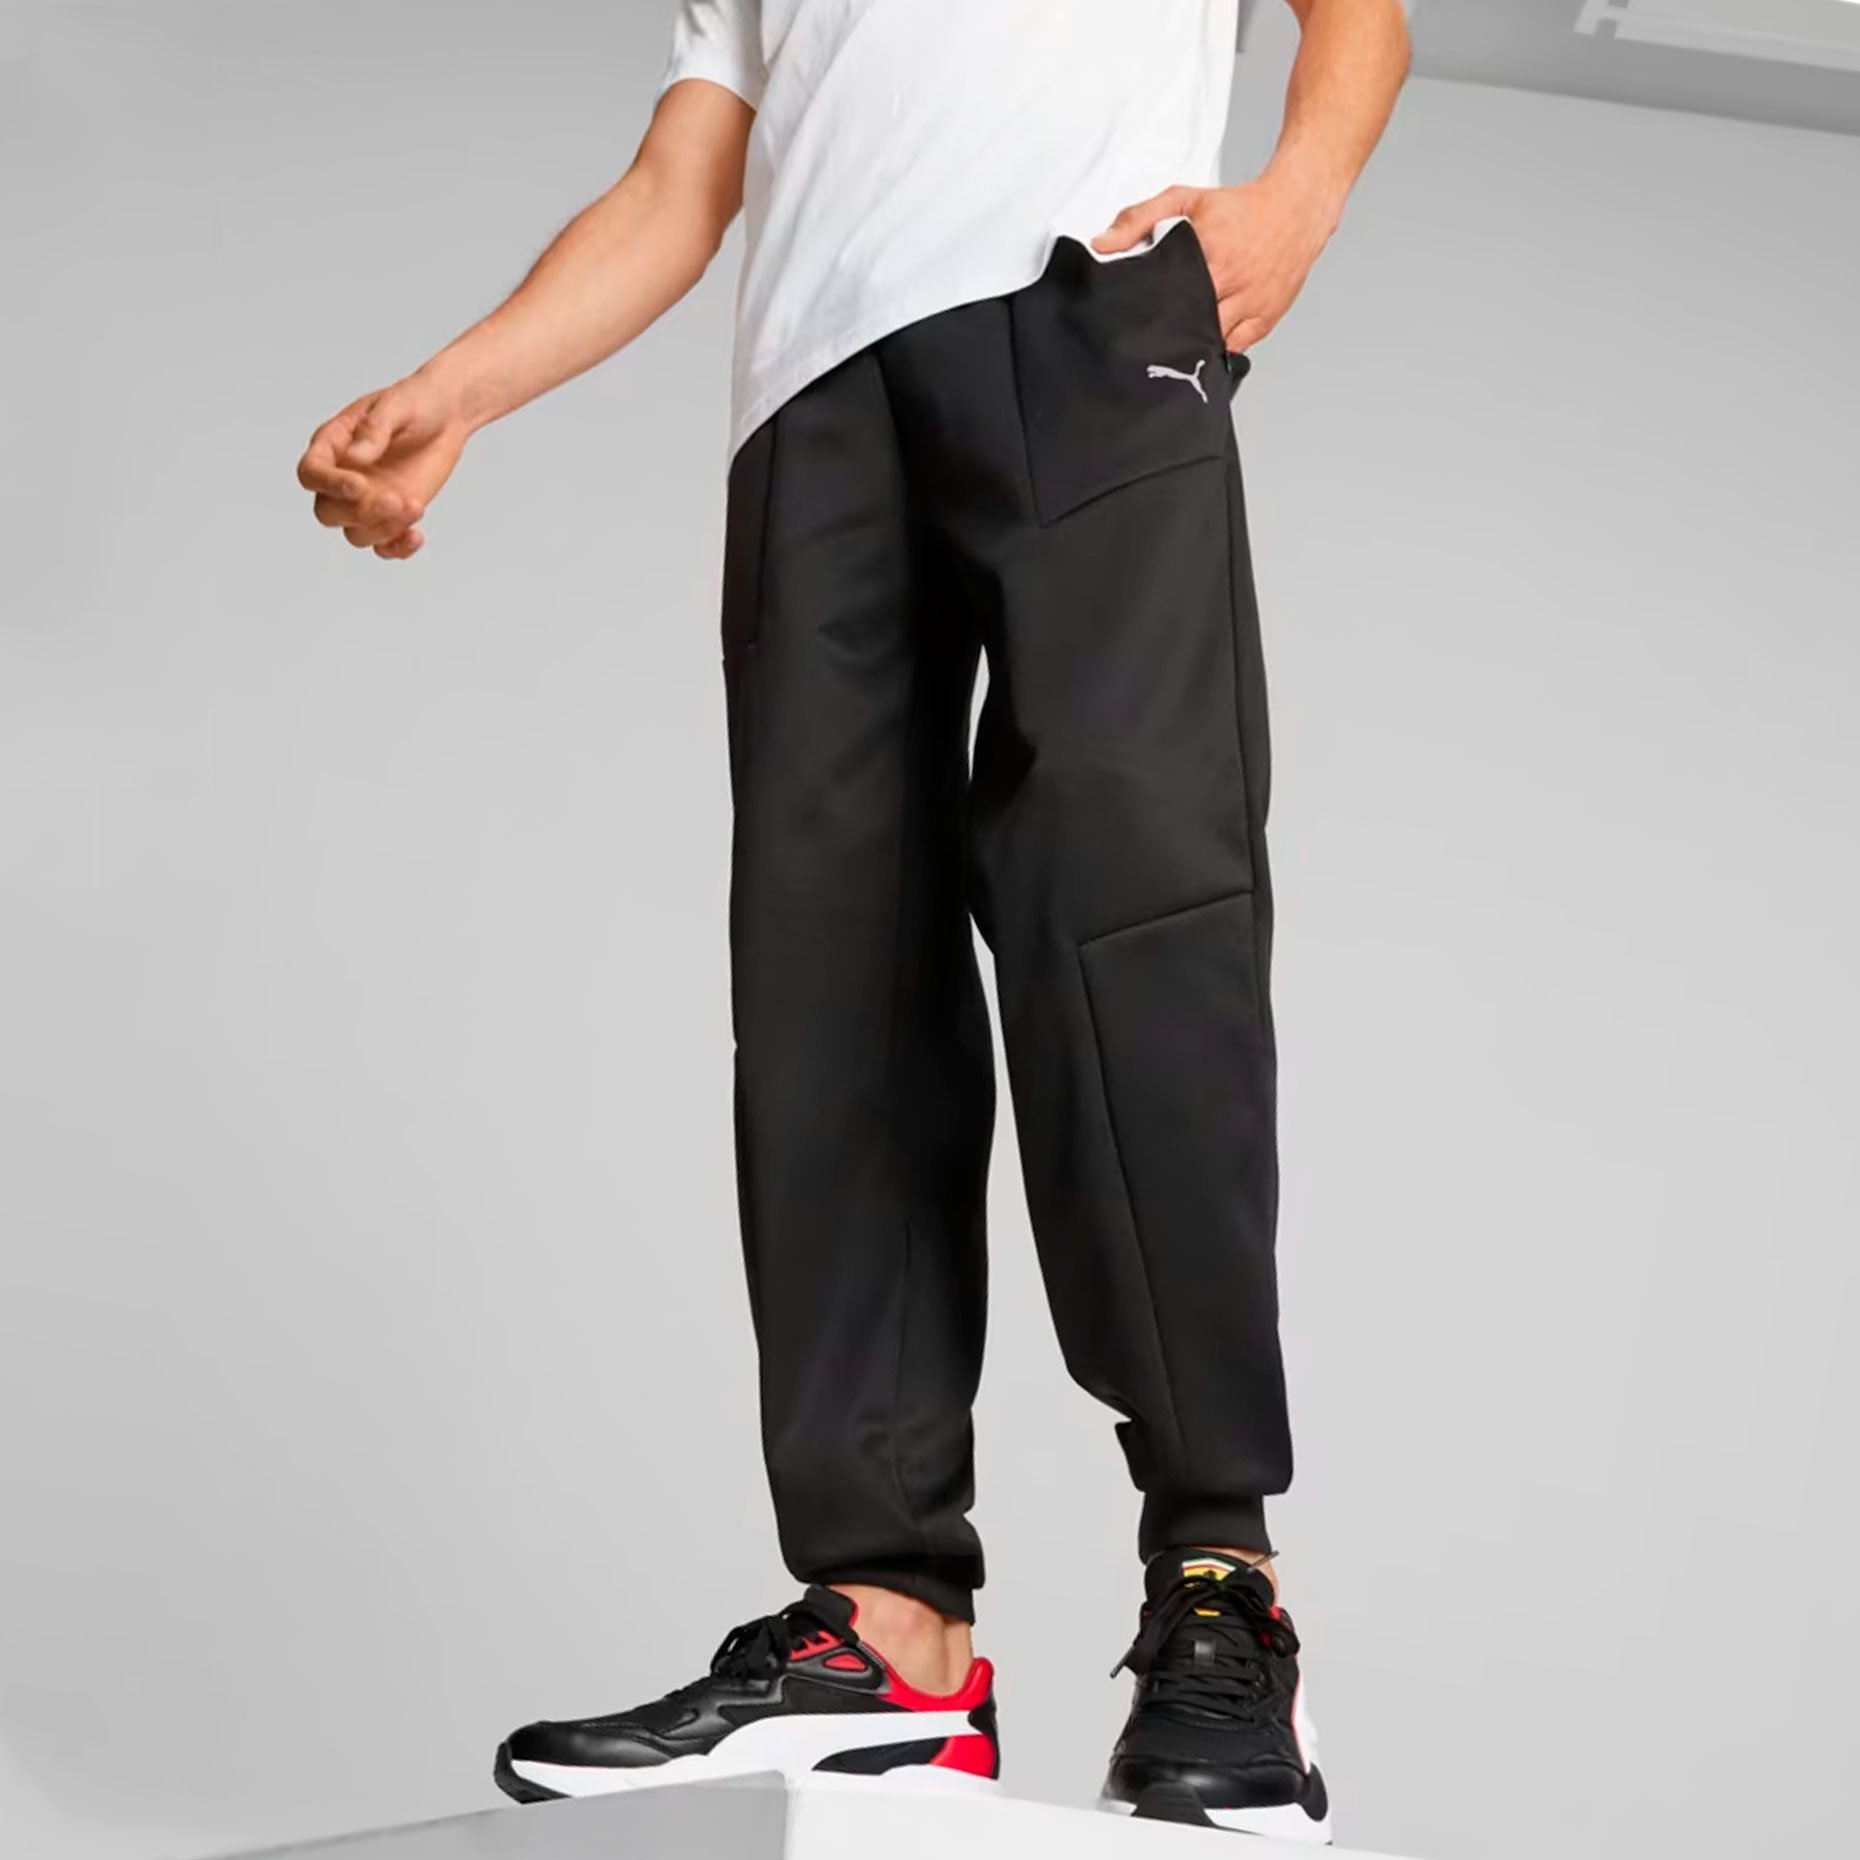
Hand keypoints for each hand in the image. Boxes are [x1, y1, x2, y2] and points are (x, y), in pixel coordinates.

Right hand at [296, 373, 471, 560]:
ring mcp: (367, 500)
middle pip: (329, 512)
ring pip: (357, 534)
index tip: (359, 486)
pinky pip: (385, 546)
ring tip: (415, 507)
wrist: (446, 415)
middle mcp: (344, 477)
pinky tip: (417, 536)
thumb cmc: (415, 402)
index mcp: (333, 445)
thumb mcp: (396, 406)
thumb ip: (374, 430)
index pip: (311, 473)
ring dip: (384, 530)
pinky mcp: (392, 515)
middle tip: (395, 500)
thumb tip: (355, 457)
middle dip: (360, 513)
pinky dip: (398, 549)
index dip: (329, 486)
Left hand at [1093, 176, 1337, 353]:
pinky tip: (1203, 344)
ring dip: (1191, 346)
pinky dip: (1216, 349)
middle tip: (1146, 340)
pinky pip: (1234, 348)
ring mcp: (1251, 304)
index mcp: (1209, 253)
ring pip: (1211, 342)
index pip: (1167, 297)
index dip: (1147, 314)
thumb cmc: (1241, 208)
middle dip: (1166, 335)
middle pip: (1188, 325)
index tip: (1130, 322)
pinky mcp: (1265, 320)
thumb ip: (1140, 219)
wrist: (1297, 209)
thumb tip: (1103, 244)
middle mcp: (1232, 281)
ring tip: (1172, 345)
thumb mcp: (1186, 199)